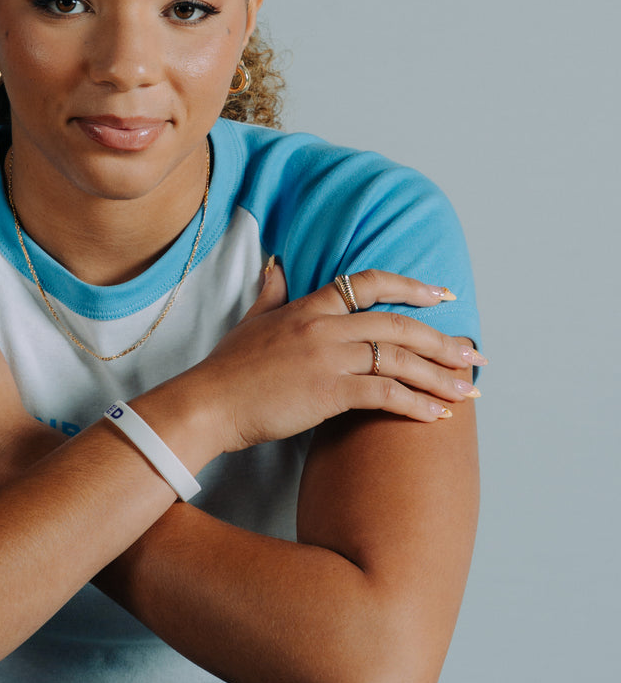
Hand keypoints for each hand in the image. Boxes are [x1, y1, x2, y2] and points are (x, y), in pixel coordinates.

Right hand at [184, 264, 485, 455]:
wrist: (208, 404)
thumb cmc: (227, 370)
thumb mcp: (250, 321)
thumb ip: (270, 292)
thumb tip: (277, 265)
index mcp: (308, 306)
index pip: (369, 283)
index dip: (411, 287)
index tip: (442, 297)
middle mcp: (324, 326)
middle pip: (399, 324)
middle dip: (443, 340)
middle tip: (474, 354)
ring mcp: (328, 358)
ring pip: (399, 359)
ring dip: (439, 377)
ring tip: (467, 392)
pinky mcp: (329, 392)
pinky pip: (385, 394)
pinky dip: (415, 405)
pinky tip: (436, 417)